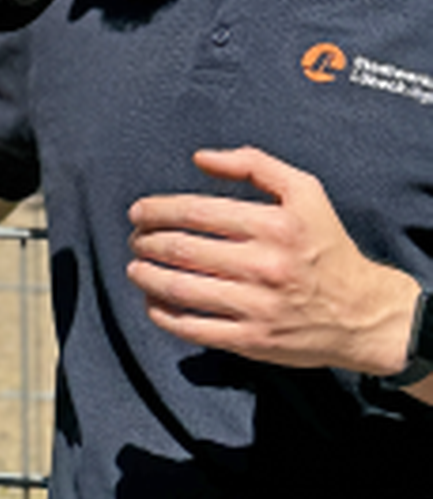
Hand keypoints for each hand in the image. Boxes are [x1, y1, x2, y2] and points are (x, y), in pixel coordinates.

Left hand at [127, 146, 418, 374]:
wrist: (362, 313)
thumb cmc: (326, 246)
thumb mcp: (305, 192)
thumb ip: (254, 165)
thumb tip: (201, 158)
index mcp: (275, 225)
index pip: (196, 212)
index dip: (157, 210)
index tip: (138, 212)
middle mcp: (265, 265)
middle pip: (182, 250)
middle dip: (145, 242)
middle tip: (135, 239)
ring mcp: (258, 306)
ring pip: (181, 289)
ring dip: (146, 277)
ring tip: (134, 268)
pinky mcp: (252, 341)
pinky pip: (194, 329)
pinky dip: (163, 315)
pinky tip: (152, 302)